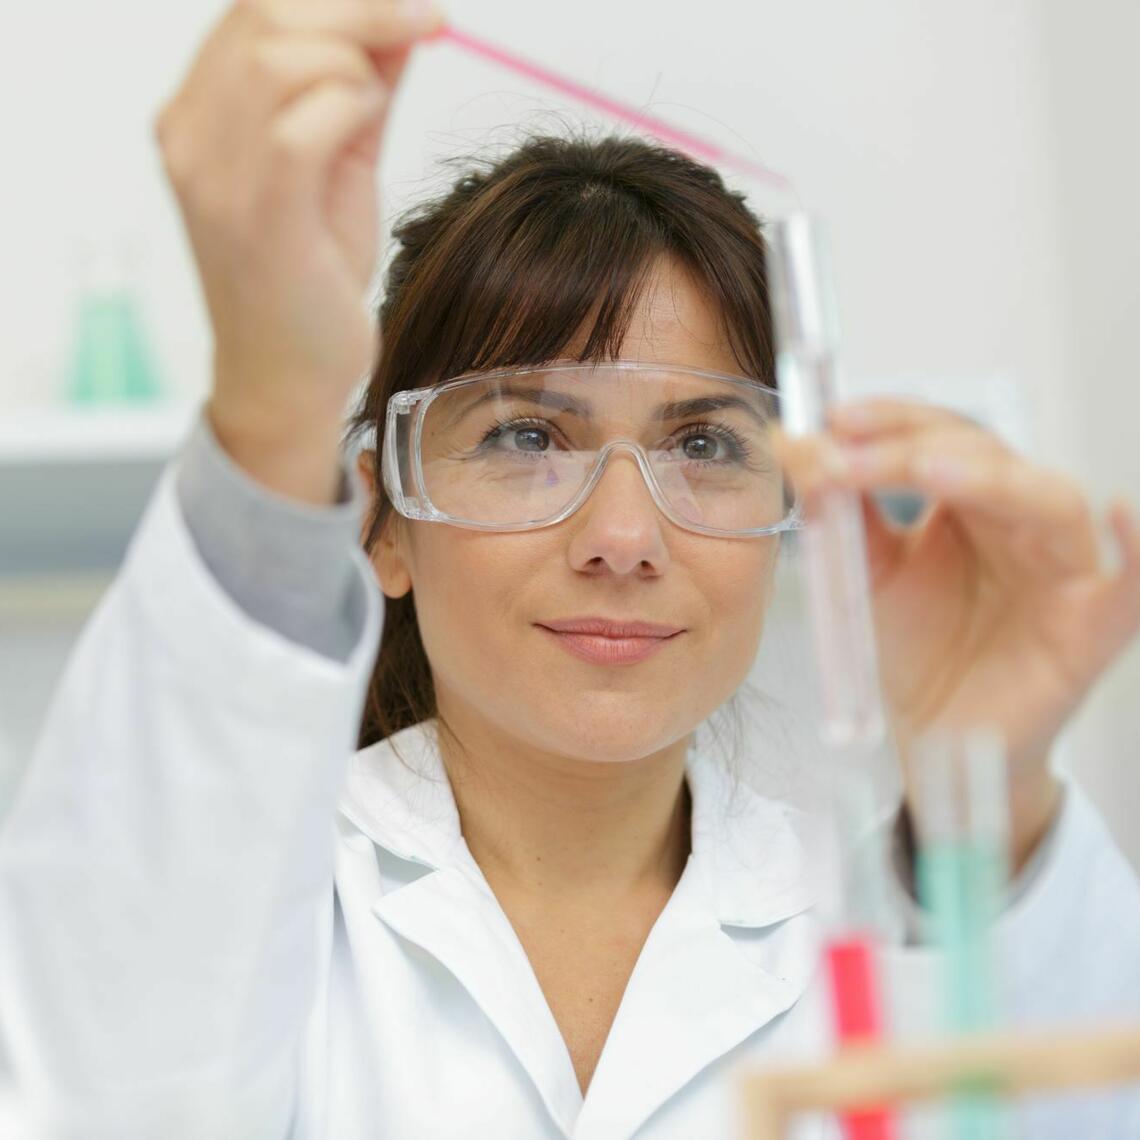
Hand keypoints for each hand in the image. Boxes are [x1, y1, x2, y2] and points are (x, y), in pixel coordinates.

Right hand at [154, 0, 443, 500]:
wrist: (289, 378)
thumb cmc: (311, 280)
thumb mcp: (338, 167)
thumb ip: (358, 92)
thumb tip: (398, 24)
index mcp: (197, 116)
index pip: (253, 11)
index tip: (414, 6)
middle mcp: (190, 138)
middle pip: (265, 16)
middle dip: (359, 7)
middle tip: (425, 21)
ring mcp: (215, 178)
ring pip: (281, 59)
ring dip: (356, 64)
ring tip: (375, 111)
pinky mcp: (258, 218)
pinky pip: (302, 124)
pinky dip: (350, 107)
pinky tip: (366, 129)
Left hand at [776, 400, 1139, 868]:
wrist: (938, 736)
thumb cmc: (920, 649)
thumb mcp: (869, 572)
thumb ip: (840, 511)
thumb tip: (792, 444)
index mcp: (971, 502)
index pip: (938, 436)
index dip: (889, 420)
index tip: (829, 418)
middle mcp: (1020, 522)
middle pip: (986, 455)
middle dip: (911, 446)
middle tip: (846, 449)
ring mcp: (1060, 570)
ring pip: (1046, 500)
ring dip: (987, 477)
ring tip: (925, 469)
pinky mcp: (1091, 627)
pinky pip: (1132, 584)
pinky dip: (1137, 549)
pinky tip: (1117, 513)